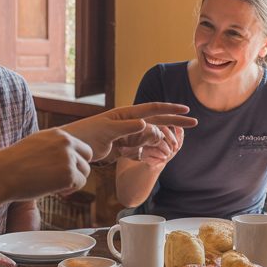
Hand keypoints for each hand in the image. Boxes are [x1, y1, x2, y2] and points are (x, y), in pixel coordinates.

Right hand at [0, 128, 90, 200]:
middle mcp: (66, 143)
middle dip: (77, 171)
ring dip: (72, 181)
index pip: (83, 148)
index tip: (63, 170)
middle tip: (59, 180)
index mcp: (59, 134)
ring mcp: (68, 158)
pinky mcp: (68, 174)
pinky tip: (53, 190)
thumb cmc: (14, 163)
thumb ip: (53, 146)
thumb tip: (67, 154)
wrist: (2, 174)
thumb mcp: (36, 144)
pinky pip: (79, 184)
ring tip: (53, 185)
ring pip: (84, 173)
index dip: (76, 161)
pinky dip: (69, 190)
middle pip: (86, 160)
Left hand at [66, 103, 195, 162]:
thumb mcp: (107, 131)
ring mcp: (126, 136)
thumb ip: (128, 128)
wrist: (71, 148)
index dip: (171, 109)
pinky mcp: (121, 148)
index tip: (187, 109)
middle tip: (194, 122)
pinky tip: (153, 156)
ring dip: (160, 141)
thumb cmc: (86, 135)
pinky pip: (140, 150)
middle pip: (157, 121)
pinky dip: (148, 153)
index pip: (153, 109)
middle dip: (175, 121)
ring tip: (170, 146)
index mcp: (126, 115)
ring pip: (150, 137)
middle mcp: (128, 123)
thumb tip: (148, 124)